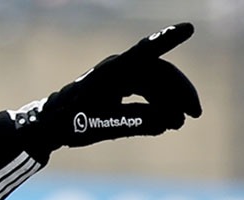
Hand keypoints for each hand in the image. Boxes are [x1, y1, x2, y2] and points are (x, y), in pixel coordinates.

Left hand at [13, 23, 201, 153]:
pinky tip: (166, 122)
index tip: (188, 28)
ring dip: (170, 101)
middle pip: (159, 73)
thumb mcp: (104, 126)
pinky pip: (146, 91)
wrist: (49, 125)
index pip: (145, 52)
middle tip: (195, 114)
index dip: (166, 40)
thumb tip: (170, 120)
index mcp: (113, 72)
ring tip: (179, 123)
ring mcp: (120, 76)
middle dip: (179, 92)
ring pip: (155, 83)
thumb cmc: (71, 124)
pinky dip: (158, 105)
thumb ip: (137, 122)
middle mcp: (119, 68)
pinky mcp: (119, 86)